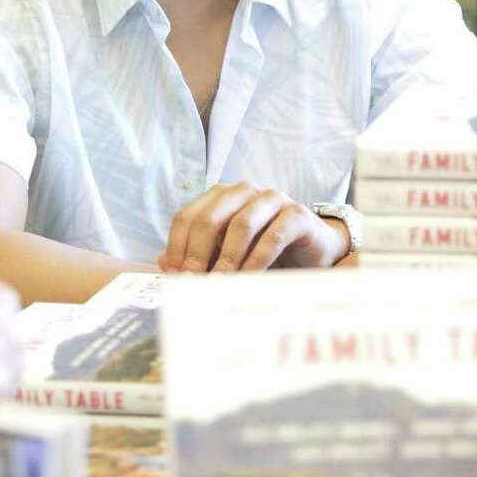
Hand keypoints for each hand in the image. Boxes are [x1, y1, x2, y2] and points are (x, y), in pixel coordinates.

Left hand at [156, 182, 349, 273]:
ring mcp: (272, 199)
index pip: (187, 217)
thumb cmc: (265, 253)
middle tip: (192, 281)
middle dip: (197, 253)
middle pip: (209, 218)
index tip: (173, 276)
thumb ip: (198, 256)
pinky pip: (273, 235)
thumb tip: (162, 262)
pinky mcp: (297, 214)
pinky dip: (257, 259)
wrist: (314, 252)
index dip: (176, 247)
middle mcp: (244, 192)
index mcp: (221, 197)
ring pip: (241, 224)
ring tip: (219, 284)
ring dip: (227, 258)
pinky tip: (249, 278)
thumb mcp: (226, 255)